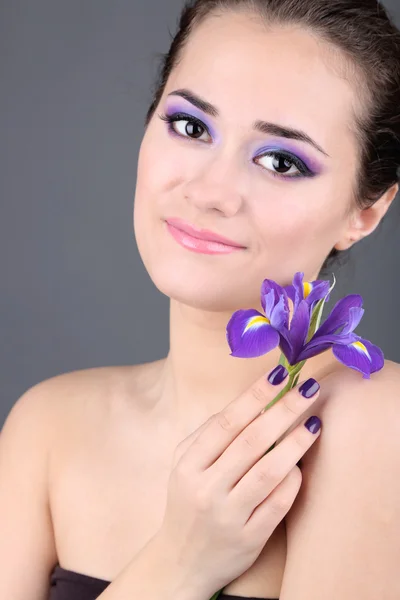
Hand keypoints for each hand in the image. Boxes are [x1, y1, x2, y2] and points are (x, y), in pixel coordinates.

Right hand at [154, 366, 321, 597]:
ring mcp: (229, 515)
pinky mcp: (249, 538)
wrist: (181, 562)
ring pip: (269, 472)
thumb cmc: (188, 502)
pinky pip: (278, 503)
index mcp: (189, 464)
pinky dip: (293, 480)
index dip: (255, 395)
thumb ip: (210, 434)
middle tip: (308, 388)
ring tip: (314, 421)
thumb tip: (251, 403)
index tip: (279, 374)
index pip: (226, 422)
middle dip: (284, 410)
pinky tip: (300, 463)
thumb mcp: (185, 465)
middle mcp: (207, 488)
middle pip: (252, 441)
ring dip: (296, 442)